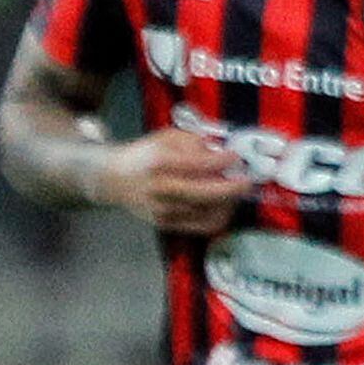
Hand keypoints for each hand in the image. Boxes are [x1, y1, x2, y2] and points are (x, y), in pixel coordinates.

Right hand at [96, 130, 247, 237]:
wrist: (116, 180)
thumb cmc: (145, 155)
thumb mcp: (167, 137)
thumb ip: (194, 142)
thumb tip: (220, 153)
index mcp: (161, 162)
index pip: (200, 164)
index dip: (224, 161)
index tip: (236, 156)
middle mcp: (162, 189)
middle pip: (206, 194)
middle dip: (233, 188)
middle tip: (247, 180)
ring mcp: (165, 210)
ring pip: (209, 213)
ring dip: (229, 203)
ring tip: (234, 192)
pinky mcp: (168, 225)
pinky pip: (203, 226)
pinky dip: (219, 217)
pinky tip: (223, 206)